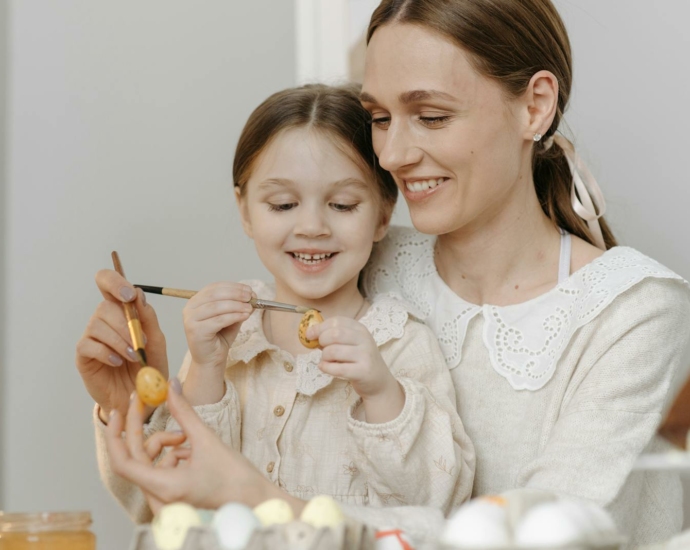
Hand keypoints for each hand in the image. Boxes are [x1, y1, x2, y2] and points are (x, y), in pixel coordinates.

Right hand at [76, 270, 167, 419]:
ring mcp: (91, 337)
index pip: (107, 282)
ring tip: (134, 356)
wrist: (141, 397)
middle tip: (141, 343)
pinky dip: (107, 353)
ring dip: (119, 340)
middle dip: (126, 324)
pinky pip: (89, 345)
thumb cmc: (149, 367)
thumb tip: (138, 294)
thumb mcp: (156, 341)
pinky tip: (118, 362)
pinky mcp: (83, 355)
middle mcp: (103, 320)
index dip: (114, 281)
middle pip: (105, 307)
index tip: (129, 295)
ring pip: (97, 325)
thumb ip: (148, 318)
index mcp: (121, 311)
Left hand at [104, 380, 305, 514]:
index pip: (123, 462)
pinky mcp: (173, 496)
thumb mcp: (207, 439)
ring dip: (164, 444)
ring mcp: (165, 499)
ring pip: (150, 462)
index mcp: (164, 487)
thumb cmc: (235, 477)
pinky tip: (191, 452)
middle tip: (147, 402)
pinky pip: (161, 470)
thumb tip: (170, 386)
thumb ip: (183, 411)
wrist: (254, 499)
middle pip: (137, 458)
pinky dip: (172, 455)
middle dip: (143, 430)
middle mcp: (160, 498)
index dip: (116, 435)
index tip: (119, 411)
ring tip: (187, 438)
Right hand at [183, 282, 253, 370]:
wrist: (211, 359)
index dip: (233, 286)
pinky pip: (218, 320)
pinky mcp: (196, 331)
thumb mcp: (231, 317)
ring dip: (236, 305)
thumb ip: (238, 306)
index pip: (214, 287)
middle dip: (235, 294)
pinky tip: (244, 316)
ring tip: (249, 308)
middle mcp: (190, 308)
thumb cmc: (220, 338)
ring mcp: (190, 320)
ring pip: (217, 306)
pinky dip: (234, 316)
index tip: (249, 289)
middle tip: (250, 297)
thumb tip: (252, 295)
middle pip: (215, 294)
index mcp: (196, 301)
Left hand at [306, 317, 404, 422]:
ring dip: (324, 356)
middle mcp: (364, 339)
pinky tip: (324, 367)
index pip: (337, 321)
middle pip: (334, 334)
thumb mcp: (351, 344)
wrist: (379, 382)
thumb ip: (334, 337)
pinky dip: (326, 368)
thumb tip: (310, 333)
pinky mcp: (363, 371)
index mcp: (360, 329)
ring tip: (326, 360)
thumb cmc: (359, 360)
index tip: (310, 335)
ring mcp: (365, 355)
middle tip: (321, 349)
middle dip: (321, 341)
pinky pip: (337, 368)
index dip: (320, 327)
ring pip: (333, 351)